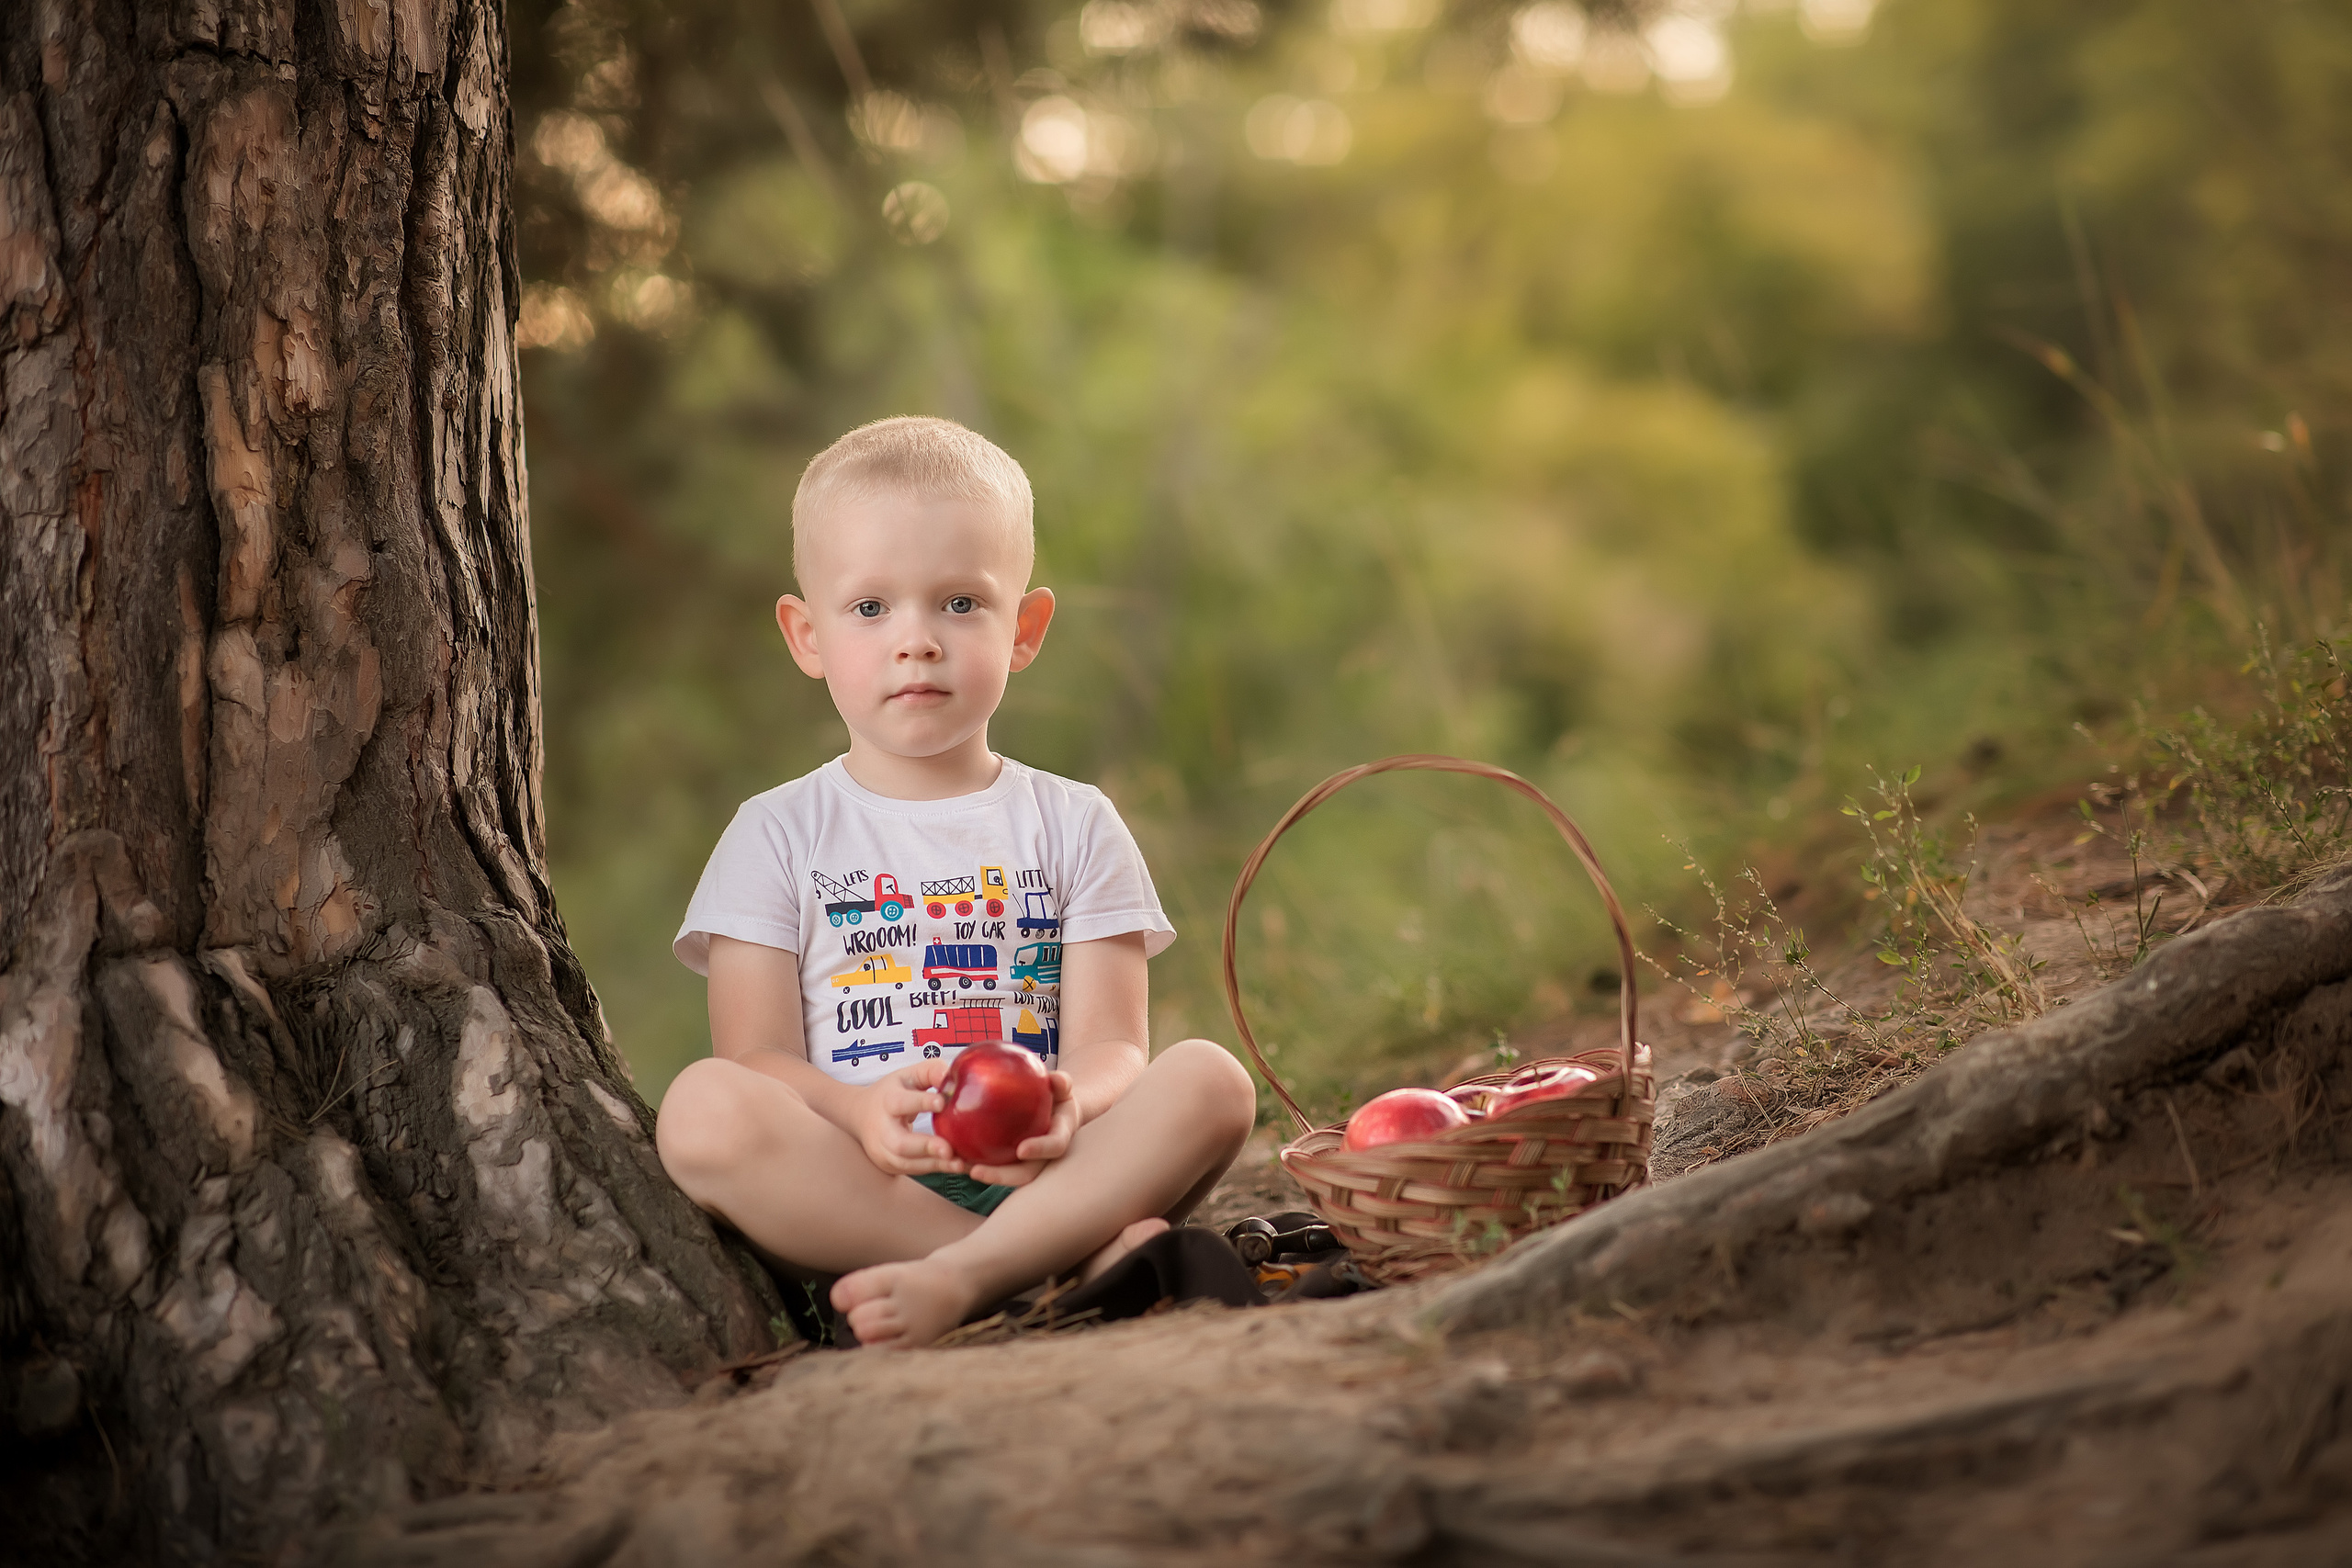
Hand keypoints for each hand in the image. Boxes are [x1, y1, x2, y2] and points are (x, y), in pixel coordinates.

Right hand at [848, 1060, 968, 1177]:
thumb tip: (950, 1076)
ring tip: (959, 1163)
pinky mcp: (889, 1166)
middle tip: (948, 1149)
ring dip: (934, 1164)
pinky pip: (913, 1170)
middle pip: (900, 1143)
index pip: (902, 1102)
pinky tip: (955, 1167)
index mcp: (887, 1101)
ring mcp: (883, 1151)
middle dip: (925, 1147)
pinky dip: (935, 1170)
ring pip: (907, 1163)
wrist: (859, 1115)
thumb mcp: (908, 1075)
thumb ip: (931, 1071)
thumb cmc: (891, 1092)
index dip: (922, 1102)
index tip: (942, 1102)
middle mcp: (882, 1130)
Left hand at [966, 1071, 1078, 1186]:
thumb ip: (1061, 1083)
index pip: (1053, 1147)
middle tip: (975, 1172)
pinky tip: (952, 1155)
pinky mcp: (1010, 1159)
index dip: (1040, 1150)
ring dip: (982, 1173)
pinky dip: (974, 1160)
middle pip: (1025, 1174)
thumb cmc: (1058, 1095)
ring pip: (1005, 1174)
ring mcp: (1026, 1162)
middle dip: (1001, 1177)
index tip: (1022, 1150)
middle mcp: (1044, 1157)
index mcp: (1059, 1138)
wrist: (1056, 1110)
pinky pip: (992, 1162)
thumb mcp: (1062, 1086)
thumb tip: (1057, 1079)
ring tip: (956, 1166)